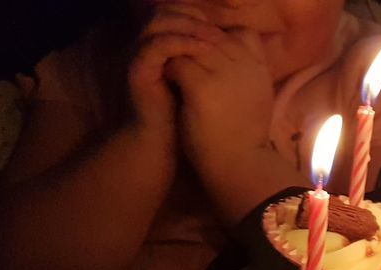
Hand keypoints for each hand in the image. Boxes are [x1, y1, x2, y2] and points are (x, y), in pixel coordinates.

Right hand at [127, 2, 223, 136]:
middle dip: (196, 17)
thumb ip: (217, 61)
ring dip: (189, 27)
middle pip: (169, 11)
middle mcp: (149, 46)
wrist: (164, 145)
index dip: (203, 17)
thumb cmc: (190, 118)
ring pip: (160, 22)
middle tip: (220, 29)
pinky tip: (203, 51)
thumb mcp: (210, 84)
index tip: (229, 28)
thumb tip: (243, 40)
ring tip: (213, 38)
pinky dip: (181, 43)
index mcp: (164, 48)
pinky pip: (157, 45)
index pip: (179, 14)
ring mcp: (140, 56)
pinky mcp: (137, 70)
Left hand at [166, 27, 274, 184]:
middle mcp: (245, 65)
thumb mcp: (258, 101)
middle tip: (182, 60)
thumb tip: (231, 61)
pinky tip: (167, 82)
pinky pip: (177, 63)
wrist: (240, 165)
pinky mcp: (201, 85)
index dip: (223, 40)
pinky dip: (169, 70)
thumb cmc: (246, 138)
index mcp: (260, 70)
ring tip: (172, 69)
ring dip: (179, 54)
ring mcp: (224, 73)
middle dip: (195, 44)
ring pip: (193, 45)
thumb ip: (249, 76)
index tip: (210, 58)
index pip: (243, 34)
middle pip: (214, 35)